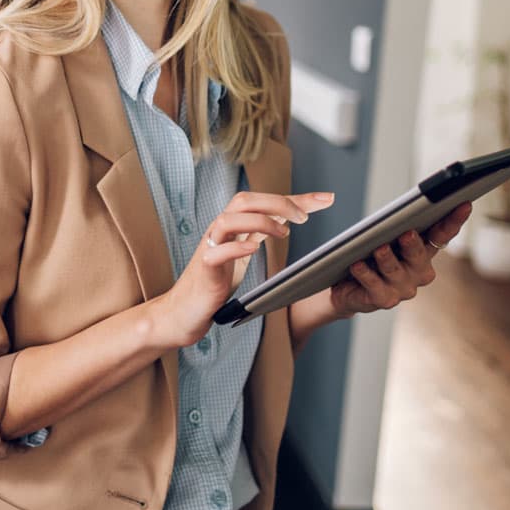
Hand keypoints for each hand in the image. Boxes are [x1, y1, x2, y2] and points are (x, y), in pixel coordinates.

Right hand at [157, 191, 335, 345]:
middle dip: (277, 202)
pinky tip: (253, 249)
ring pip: (228, 219)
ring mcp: (209, 248)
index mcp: (232, 226)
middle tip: (304, 217)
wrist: (183, 311)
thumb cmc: (213, 281)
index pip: (263, 201)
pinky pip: (216, 252)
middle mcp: (219, 231)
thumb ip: (260, 233)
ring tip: (283, 232)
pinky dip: (236, 247)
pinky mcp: (203, 270)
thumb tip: (288, 217)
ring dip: (258, 221)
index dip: (295, 198)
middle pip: (243, 200)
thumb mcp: (242, 252)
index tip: (326, 198)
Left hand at [328, 202, 470, 316]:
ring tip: (379, 248)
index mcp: (422, 251)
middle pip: (419, 255)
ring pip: (395, 271)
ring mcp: (402, 288)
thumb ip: (383, 220)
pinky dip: (365, 274)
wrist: (348, 289)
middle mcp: (417, 271)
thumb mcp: (378, 236)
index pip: (441, 235)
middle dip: (414, 244)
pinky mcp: (383, 299)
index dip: (453, 221)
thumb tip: (349, 197)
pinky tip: (357, 265)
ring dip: (387, 259)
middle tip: (408, 233)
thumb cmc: (367, 256)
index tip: (463, 204)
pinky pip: (374, 285)